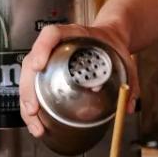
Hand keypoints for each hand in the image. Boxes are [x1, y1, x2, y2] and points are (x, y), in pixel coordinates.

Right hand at [18, 24, 138, 136]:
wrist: (111, 39)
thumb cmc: (114, 47)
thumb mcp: (126, 60)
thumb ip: (130, 81)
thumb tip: (128, 107)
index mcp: (75, 33)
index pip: (52, 34)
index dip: (42, 48)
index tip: (39, 66)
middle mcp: (56, 45)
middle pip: (32, 60)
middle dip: (29, 87)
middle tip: (33, 109)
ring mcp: (48, 57)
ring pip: (29, 76)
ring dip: (27, 101)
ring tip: (34, 122)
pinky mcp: (48, 70)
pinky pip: (34, 85)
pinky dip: (33, 103)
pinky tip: (37, 120)